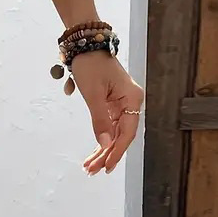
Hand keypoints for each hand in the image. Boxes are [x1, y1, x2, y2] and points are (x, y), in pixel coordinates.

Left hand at [71, 52, 144, 175]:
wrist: (85, 45)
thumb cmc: (90, 64)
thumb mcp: (93, 94)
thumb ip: (100, 120)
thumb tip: (105, 143)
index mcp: (132, 99)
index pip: (127, 132)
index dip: (117, 152)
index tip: (106, 167)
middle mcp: (131, 102)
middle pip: (122, 136)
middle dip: (107, 155)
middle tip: (92, 171)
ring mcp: (122, 104)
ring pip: (115, 133)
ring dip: (103, 150)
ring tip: (89, 166)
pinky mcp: (113, 104)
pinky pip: (110, 126)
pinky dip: (101, 139)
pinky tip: (94, 152)